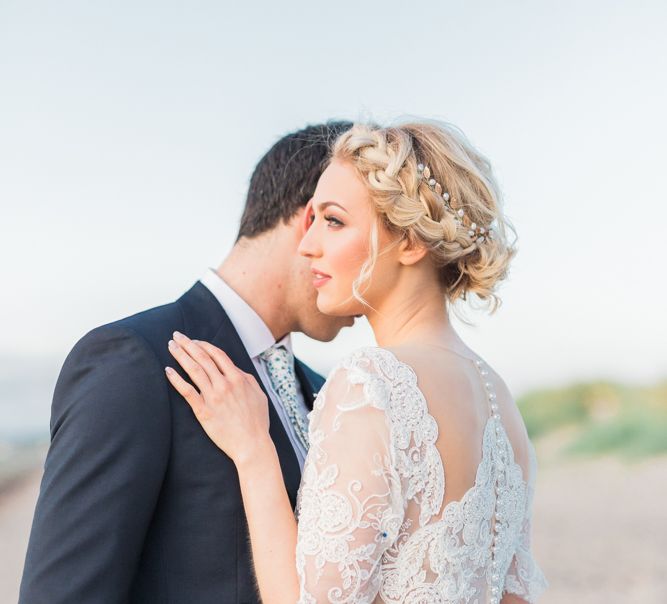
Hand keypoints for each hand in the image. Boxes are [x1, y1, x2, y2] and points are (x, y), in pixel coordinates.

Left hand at [165, 331, 271, 465]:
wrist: (252, 445)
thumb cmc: (257, 421)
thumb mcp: (258, 394)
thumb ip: (246, 378)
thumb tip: (233, 369)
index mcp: (238, 378)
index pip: (217, 355)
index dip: (204, 345)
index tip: (194, 341)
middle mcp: (224, 384)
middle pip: (203, 358)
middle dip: (188, 344)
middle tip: (176, 335)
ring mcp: (213, 397)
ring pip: (193, 370)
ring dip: (180, 355)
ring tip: (170, 346)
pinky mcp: (203, 411)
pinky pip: (187, 391)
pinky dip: (176, 379)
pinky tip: (168, 370)